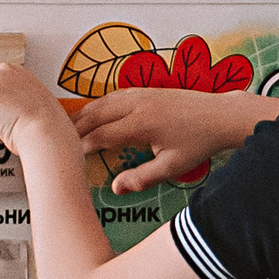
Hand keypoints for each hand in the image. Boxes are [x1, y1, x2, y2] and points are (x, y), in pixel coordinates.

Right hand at [72, 85, 260, 190]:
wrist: (220, 115)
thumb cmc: (198, 143)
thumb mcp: (172, 166)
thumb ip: (142, 178)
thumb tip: (114, 189)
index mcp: (141, 125)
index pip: (100, 135)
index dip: (81, 146)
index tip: (68, 157)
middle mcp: (137, 105)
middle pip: (95, 115)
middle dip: (75, 128)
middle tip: (57, 142)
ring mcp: (141, 94)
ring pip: (102, 102)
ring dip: (84, 114)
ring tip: (67, 127)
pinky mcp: (146, 89)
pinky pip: (114, 95)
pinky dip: (99, 104)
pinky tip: (93, 113)